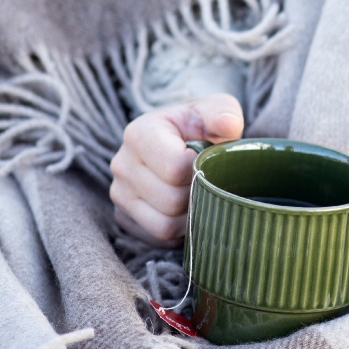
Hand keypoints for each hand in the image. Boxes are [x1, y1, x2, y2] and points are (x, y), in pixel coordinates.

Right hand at [109, 93, 243, 246]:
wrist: (181, 141)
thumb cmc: (201, 126)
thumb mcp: (216, 110)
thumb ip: (223, 112)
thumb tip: (229, 124)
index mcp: (139, 133)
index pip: (174, 168)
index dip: (200, 170)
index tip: (207, 160)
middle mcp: (121, 164)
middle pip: (170, 201)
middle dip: (197, 195)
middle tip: (207, 182)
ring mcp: (119, 193)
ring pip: (163, 226)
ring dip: (189, 217)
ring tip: (198, 195)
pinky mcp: (123, 216)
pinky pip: (157, 238)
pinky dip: (178, 231)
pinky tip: (186, 209)